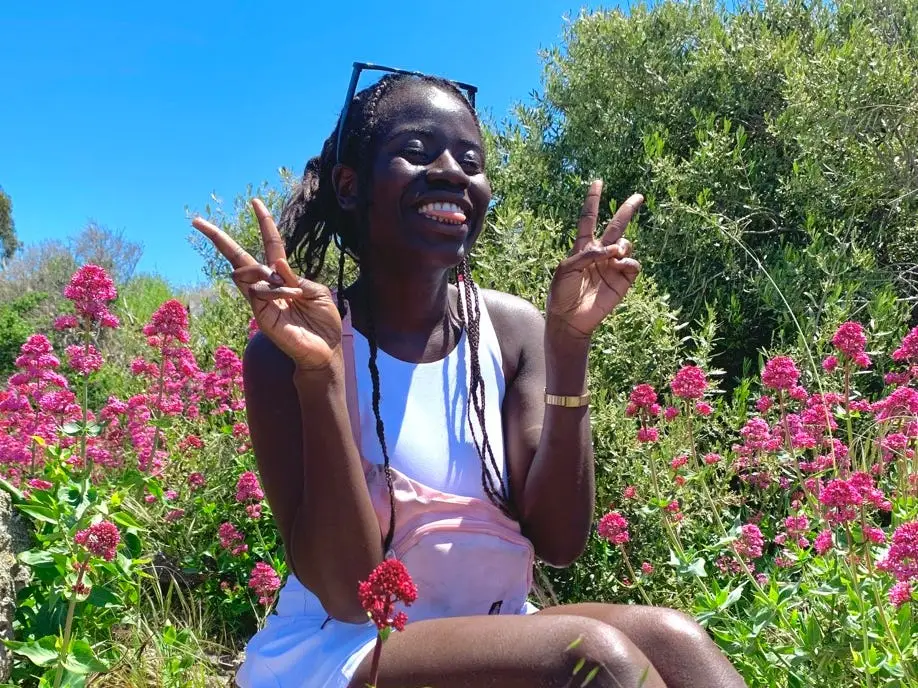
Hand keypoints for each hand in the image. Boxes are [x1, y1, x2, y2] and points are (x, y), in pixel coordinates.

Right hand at [192, 199, 341, 369]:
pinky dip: (275, 291)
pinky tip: (289, 299)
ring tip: (292, 294)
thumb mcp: (318, 293)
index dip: (264, 223)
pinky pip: (256, 292)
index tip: (255, 202)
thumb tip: (276, 264)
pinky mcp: (259, 314)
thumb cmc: (324, 322)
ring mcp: (261, 300)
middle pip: (238, 257)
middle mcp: (269, 285)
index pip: (270, 245)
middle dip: (218, 239)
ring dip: (269, 276)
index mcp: (284, 276)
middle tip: (197, 221)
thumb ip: (297, 277)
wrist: (325, 349)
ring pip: (247, 273)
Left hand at [546, 180, 642, 338]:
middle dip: (627, 210)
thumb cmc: (561, 294)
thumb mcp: (565, 270)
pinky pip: (633, 264)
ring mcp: (612, 266)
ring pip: (626, 244)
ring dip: (621, 245)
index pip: (588, 219)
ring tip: (612, 256)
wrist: (570, 319)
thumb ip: (585, 255)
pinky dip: (628, 261)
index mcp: (582, 248)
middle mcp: (600, 254)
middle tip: (639, 197)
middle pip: (615, 226)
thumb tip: (611, 251)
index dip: (593, 201)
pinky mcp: (622, 281)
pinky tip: (619, 265)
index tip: (598, 182)